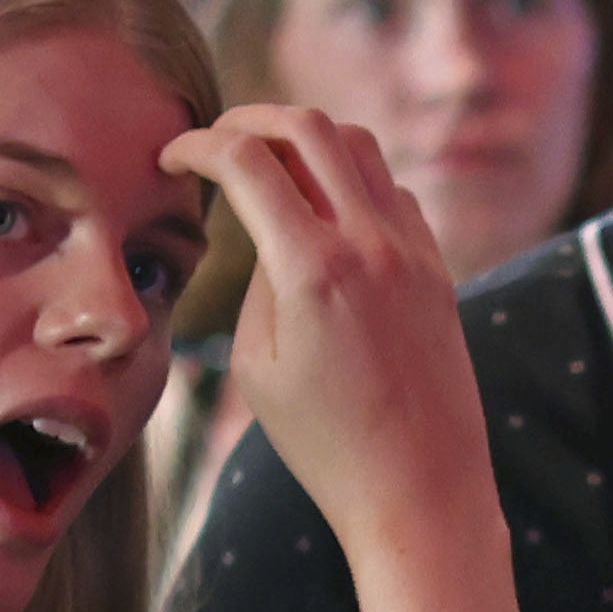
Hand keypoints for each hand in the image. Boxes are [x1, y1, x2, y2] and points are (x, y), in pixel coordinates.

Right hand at [164, 106, 493, 572]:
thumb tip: (267, 223)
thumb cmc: (326, 445)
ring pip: (360, 146)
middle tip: (217, 141)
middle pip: (308, 126)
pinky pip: (393, 191)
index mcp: (314, 270)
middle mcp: (370, 245)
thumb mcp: (261, 365)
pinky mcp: (439, 269)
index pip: (247, 161)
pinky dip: (352, 178)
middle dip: (250, 119)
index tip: (173, 158)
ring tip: (269, 166)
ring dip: (307, 139)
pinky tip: (325, 211)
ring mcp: (414, 251)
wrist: (422, 492)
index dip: (198, 146)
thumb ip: (259, 278)